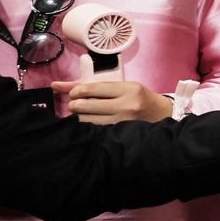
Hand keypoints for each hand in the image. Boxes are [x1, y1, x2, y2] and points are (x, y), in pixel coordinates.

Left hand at [51, 80, 173, 124]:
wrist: (161, 115)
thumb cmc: (139, 98)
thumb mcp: (123, 86)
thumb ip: (95, 86)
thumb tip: (58, 85)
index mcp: (128, 89)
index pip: (93, 89)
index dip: (76, 91)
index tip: (73, 93)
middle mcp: (126, 106)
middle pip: (85, 106)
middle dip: (74, 105)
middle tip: (75, 105)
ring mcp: (123, 122)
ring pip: (87, 121)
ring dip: (79, 117)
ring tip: (84, 114)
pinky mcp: (119, 134)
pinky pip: (94, 130)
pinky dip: (88, 126)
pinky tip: (90, 123)